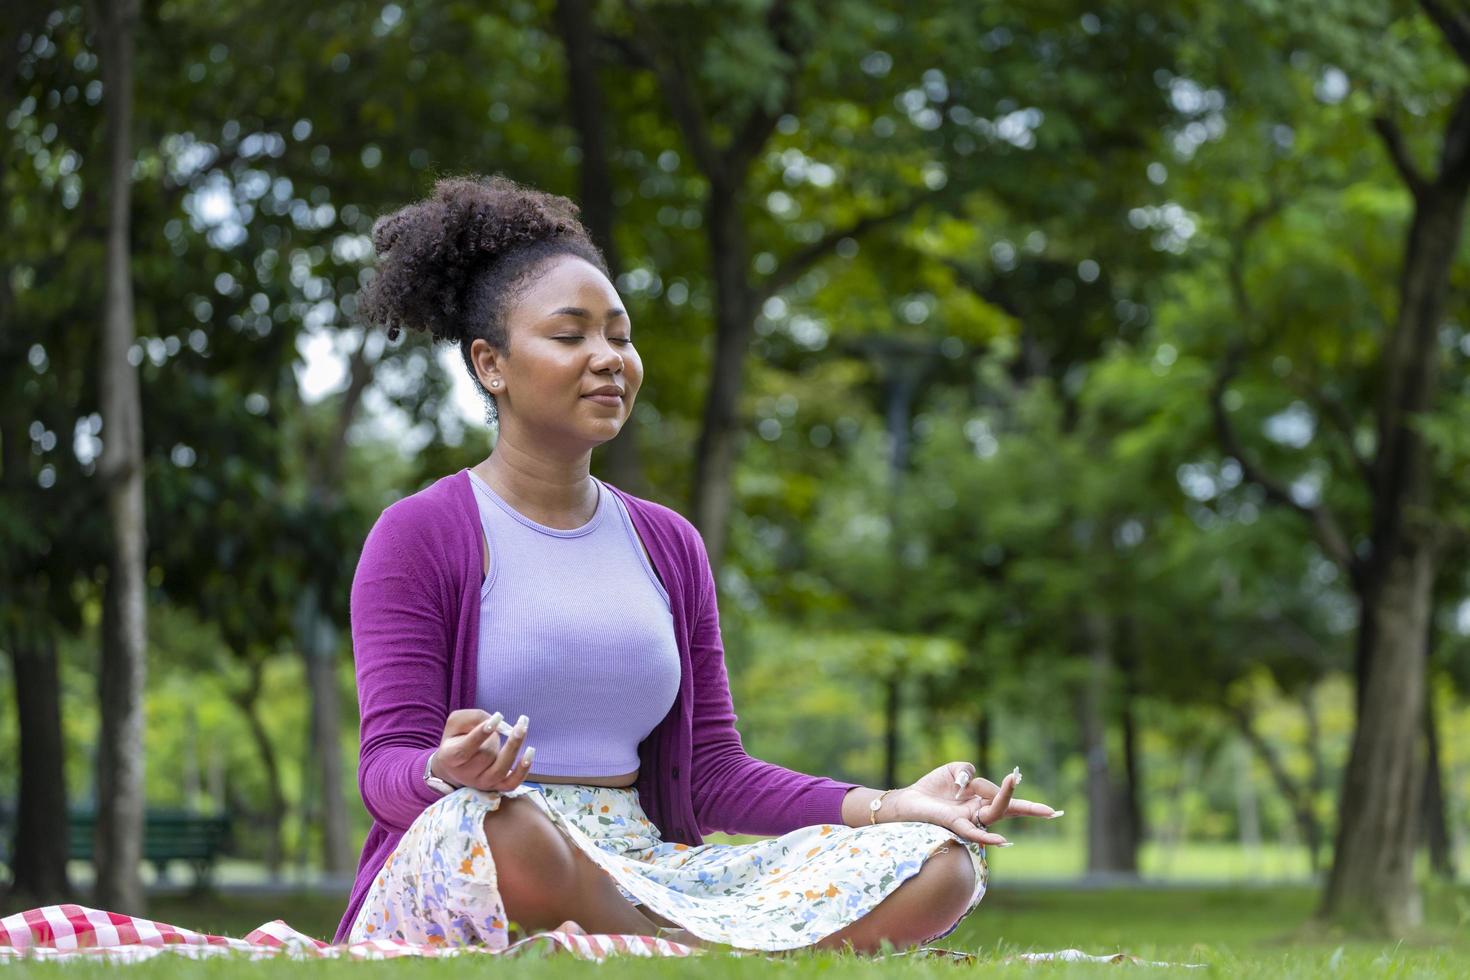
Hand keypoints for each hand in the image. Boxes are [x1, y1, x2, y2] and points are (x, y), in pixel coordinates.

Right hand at [432, 708, 533, 791]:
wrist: (455, 765)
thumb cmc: (457, 738)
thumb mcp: (456, 723)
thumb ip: (473, 718)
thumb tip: (496, 721)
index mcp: (450, 757)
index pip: (465, 749)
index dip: (481, 733)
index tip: (497, 717)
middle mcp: (465, 774)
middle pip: (484, 757)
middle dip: (497, 738)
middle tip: (507, 722)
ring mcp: (482, 782)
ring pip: (499, 770)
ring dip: (513, 748)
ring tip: (522, 728)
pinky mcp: (496, 786)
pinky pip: (511, 783)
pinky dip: (523, 770)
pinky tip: (530, 752)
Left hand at [889, 762, 1059, 846]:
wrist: (909, 799)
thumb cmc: (933, 786)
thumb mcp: (954, 769)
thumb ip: (968, 770)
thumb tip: (973, 782)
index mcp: (982, 799)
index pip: (1008, 800)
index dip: (1027, 804)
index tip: (1051, 811)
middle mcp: (979, 812)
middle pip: (1008, 810)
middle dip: (1029, 809)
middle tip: (1049, 811)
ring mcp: (969, 819)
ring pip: (994, 815)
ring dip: (1004, 800)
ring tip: (1012, 781)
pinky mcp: (955, 824)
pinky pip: (974, 833)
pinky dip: (988, 838)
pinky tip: (1002, 842)